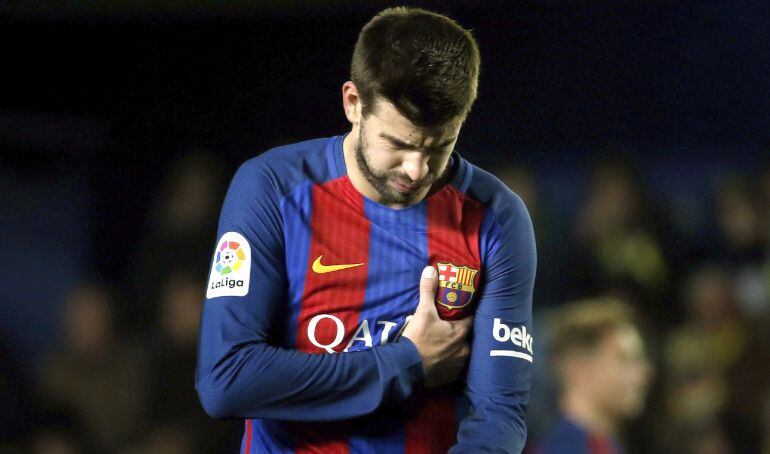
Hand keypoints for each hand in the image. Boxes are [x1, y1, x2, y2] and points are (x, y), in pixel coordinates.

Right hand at [402, 266, 473, 386]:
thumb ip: (428, 290)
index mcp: (461, 333)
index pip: (472, 319)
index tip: (465, 309)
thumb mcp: (423, 312)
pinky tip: (443, 360)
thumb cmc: (418, 338)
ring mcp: (458, 366)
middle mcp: (464, 350)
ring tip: (449, 345)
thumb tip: (430, 269)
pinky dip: (451, 364)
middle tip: (455, 327)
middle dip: (463, 333)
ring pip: (463, 354)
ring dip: (458, 350)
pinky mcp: (449, 378)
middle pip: (469, 338)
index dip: (468, 313)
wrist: (405, 367)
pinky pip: (455, 369)